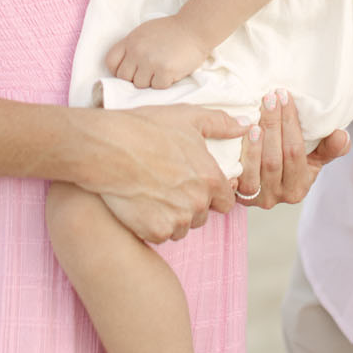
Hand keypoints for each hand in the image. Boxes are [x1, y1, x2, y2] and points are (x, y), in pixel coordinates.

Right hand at [89, 104, 241, 243]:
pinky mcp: (154, 231)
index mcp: (209, 177)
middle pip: (202, 215)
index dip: (212, 194)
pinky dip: (152, 225)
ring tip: (153, 192)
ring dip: (172, 217)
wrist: (108, 148)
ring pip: (181, 228)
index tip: (195, 185)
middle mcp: (197, 203)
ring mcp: (176, 220)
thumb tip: (245, 126)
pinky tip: (141, 204)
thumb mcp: (187, 117)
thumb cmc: (146, 129)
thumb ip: (220, 123)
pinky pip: (161, 235)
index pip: (225, 201)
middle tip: (169, 185)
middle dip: (190, 205)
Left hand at [105, 16, 209, 89]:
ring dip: (151, 81)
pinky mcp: (165, 71)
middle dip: (135, 77)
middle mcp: (137, 51)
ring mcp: (150, 61)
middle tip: (149, 72)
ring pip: (140, 85)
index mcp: (131, 40)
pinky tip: (171, 71)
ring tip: (162, 69)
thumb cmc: (171, 31)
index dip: (118, 70)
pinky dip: (164, 82)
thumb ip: (133, 47)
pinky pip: (157, 87)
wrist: (194, 28)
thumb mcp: (145, 32)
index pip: (111, 62)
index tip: (129, 70)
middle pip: (124, 77)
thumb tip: (125, 67)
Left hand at [234, 87, 349, 208]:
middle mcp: (278, 196)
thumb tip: (342, 135)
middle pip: (274, 159)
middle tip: (269, 97)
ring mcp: (256, 197)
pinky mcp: (237, 195)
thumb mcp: (315, 158)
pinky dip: (239, 156)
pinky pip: (237, 177)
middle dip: (272, 124)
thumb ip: (331, 148)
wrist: (264, 182)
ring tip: (255, 116)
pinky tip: (238, 136)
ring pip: (255, 168)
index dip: (290, 124)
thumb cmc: (292, 163)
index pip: (295, 152)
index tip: (285, 97)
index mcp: (299, 187)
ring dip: (255, 141)